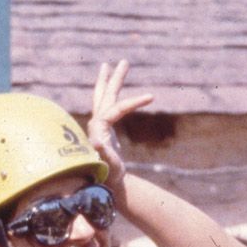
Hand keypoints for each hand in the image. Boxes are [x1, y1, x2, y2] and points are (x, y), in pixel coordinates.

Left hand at [88, 60, 152, 196]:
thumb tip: (94, 140)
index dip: (133, 101)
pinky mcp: (104, 130)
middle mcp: (97, 124)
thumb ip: (102, 153)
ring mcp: (99, 126)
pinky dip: (110, 96)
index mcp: (99, 128)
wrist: (107, 185)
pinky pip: (107, 108)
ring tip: (111, 66)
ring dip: (109, 83)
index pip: (116, 108)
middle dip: (114, 79)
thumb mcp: (108, 166)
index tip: (152, 96)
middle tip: (123, 61)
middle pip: (105, 95)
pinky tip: (113, 92)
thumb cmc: (109, 177)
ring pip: (104, 99)